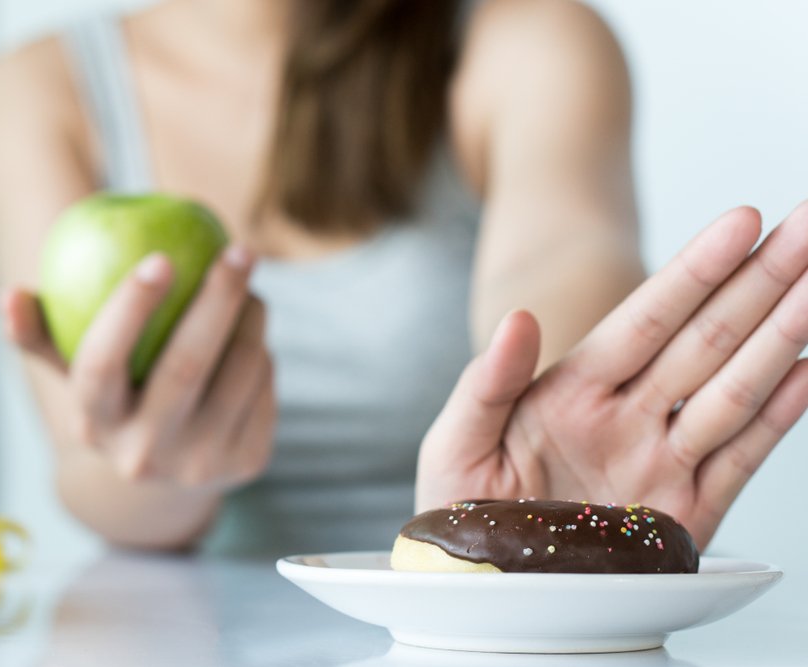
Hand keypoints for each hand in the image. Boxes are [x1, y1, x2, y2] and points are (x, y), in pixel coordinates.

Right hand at [0, 246, 275, 490]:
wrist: (167, 478)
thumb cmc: (116, 398)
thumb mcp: (74, 374)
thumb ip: (40, 334)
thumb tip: (9, 295)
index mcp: (95, 425)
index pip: (103, 363)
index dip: (129, 309)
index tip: (159, 256)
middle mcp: (146, 454)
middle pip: (187, 364)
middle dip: (218, 297)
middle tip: (239, 249)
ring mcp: (201, 463)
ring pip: (241, 369)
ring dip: (253, 316)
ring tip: (248, 287)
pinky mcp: (248, 462)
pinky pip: (266, 384)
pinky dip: (263, 349)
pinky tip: (252, 333)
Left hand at [417, 202, 807, 548]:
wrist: (483, 585)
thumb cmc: (464, 508)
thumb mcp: (456, 443)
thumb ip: (487, 383)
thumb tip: (518, 319)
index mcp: (573, 392)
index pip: (644, 319)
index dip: (694, 272)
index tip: (741, 221)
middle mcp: (627, 417)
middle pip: (704, 339)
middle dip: (760, 282)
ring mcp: (661, 462)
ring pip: (733, 388)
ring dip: (784, 334)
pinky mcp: (685, 516)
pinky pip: (740, 459)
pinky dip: (778, 416)